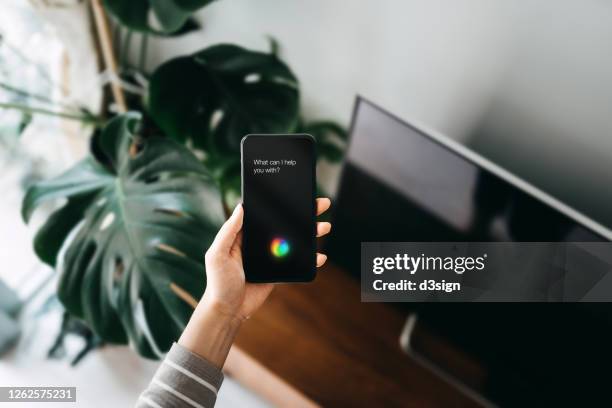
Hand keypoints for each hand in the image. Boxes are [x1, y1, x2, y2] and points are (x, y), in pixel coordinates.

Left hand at [202, 197, 331, 320]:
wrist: (229, 311)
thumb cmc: (218, 283)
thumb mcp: (218, 254)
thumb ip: (229, 231)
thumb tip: (240, 207)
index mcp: (244, 234)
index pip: (265, 213)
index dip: (281, 202)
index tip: (296, 193)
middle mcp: (258, 241)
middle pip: (284, 223)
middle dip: (304, 213)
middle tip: (320, 204)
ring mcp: (270, 256)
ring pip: (294, 240)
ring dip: (311, 232)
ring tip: (325, 226)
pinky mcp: (278, 271)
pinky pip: (297, 261)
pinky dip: (310, 258)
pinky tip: (320, 256)